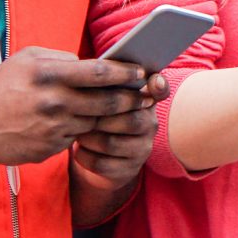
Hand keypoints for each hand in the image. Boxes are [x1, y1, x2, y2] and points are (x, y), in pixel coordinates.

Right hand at [0, 48, 152, 164]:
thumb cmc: (2, 85)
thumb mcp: (27, 59)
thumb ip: (61, 59)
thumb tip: (90, 64)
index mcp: (50, 75)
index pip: (101, 73)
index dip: (126, 73)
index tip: (141, 72)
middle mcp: (55, 103)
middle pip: (107, 102)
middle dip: (130, 99)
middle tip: (145, 95)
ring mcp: (53, 129)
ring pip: (95, 123)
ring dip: (112, 119)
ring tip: (125, 111)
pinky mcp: (49, 149)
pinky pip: (76, 139)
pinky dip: (84, 132)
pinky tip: (88, 127)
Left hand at [70, 74, 168, 188]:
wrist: (102, 160)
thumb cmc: (100, 119)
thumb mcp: (105, 100)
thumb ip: (107, 85)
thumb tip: (93, 67)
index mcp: (145, 102)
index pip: (160, 92)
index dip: (159, 87)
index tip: (154, 82)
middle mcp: (150, 125)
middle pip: (130, 120)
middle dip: (99, 118)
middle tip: (80, 115)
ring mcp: (141, 150)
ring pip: (111, 143)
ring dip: (88, 137)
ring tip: (77, 131)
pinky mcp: (127, 170)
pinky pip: (101, 163)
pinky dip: (83, 155)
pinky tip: (79, 148)